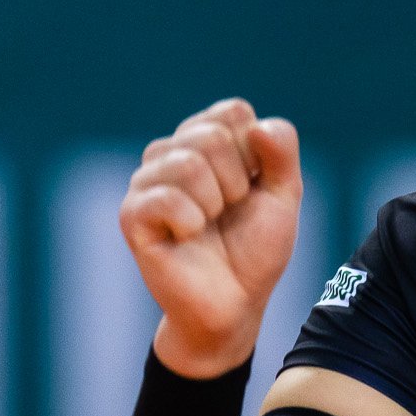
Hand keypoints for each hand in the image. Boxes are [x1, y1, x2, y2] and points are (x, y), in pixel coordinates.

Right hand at [120, 97, 301, 376]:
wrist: (235, 303)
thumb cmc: (255, 248)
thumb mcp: (284, 195)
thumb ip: (281, 152)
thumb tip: (258, 125)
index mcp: (206, 140)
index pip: (232, 112)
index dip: (256, 153)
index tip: (253, 186)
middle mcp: (171, 153)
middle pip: (212, 135)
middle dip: (237, 181)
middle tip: (229, 212)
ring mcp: (147, 181)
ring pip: (188, 163)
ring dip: (215, 203)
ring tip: (209, 225)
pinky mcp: (131, 214)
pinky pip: (166, 198)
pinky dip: (191, 222)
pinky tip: (188, 237)